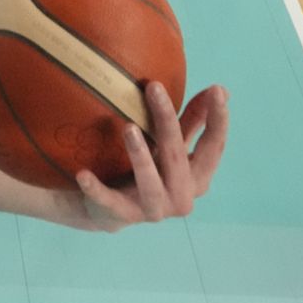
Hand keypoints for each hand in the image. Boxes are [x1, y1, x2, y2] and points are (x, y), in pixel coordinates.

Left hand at [77, 82, 228, 231]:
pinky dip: (96, 189)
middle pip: (177, 156)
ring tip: (128, 127)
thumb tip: (219, 89)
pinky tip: (83, 174)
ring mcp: (153, 209)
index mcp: (197, 178)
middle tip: (154, 87)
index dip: (218, 120)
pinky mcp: (122, 214)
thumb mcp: (171, 147)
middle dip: (167, 121)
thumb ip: (192, 122)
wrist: (109, 210)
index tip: (217, 91)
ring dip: (140, 154)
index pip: (213, 148)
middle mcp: (181, 196)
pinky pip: (108, 200)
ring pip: (149, 181)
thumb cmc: (149, 172)